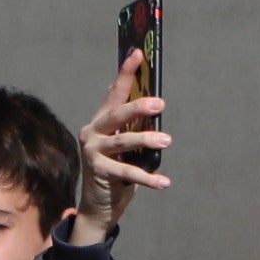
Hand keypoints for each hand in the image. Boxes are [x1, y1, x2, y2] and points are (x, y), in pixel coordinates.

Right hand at [68, 51, 169, 246]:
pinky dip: (147, 178)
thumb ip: (131, 125)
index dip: (126, 73)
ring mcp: (93, 152)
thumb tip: (149, 101)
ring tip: (166, 140)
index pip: (115, 92)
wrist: (98, 206)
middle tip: (159, 104)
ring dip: (146, 140)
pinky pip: (126, 172)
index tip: (138, 53)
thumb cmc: (116, 169)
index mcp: (101, 121)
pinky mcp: (98, 172)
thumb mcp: (124, 144)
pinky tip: (163, 181)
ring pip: (122, 142)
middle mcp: (93, 132)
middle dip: (138, 107)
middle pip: (116, 114)